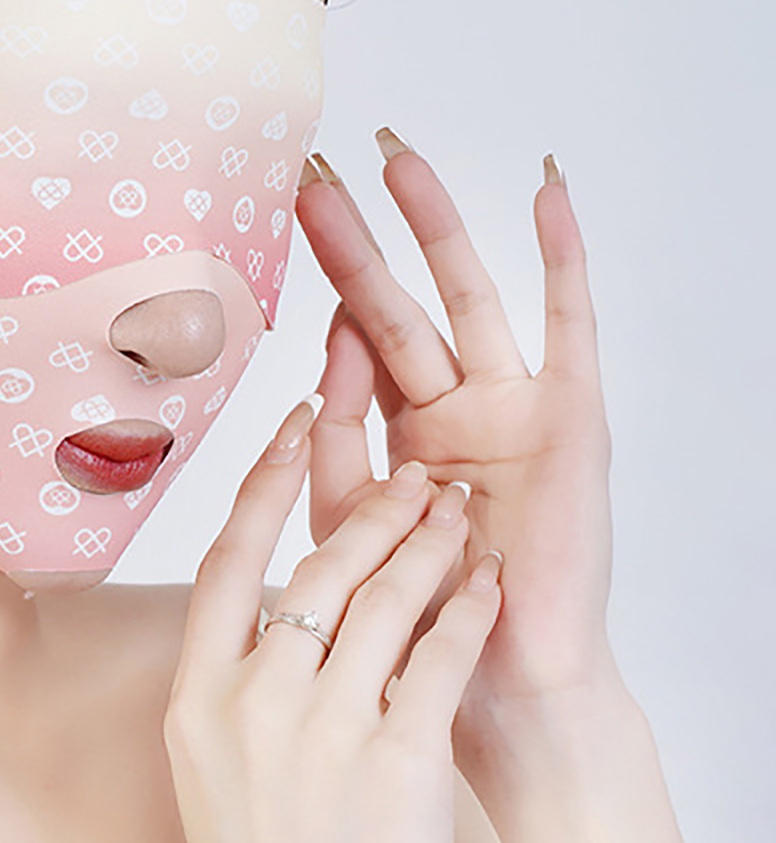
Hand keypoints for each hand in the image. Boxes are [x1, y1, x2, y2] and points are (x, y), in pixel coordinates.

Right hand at [164, 397, 501, 842]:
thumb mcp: (208, 774)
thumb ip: (231, 689)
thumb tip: (271, 611)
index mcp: (196, 700)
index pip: (224, 560)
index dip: (264, 484)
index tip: (296, 424)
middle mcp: (252, 704)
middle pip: (316, 569)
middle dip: (374, 510)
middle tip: (416, 475)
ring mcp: (322, 735)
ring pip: (382, 601)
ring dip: (428, 547)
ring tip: (460, 515)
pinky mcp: (396, 768)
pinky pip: (437, 662)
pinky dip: (465, 614)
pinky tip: (485, 587)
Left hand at [293, 135, 616, 779]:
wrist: (496, 685)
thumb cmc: (422, 619)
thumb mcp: (353, 524)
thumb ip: (332, 448)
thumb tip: (312, 365)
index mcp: (404, 434)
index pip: (356, 346)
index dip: (320, 291)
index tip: (273, 231)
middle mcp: (457, 409)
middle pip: (396, 306)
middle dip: (354, 243)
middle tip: (310, 174)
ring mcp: (513, 408)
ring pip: (465, 299)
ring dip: (433, 228)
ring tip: (396, 157)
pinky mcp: (569, 420)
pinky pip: (568, 326)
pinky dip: (561, 258)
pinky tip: (548, 192)